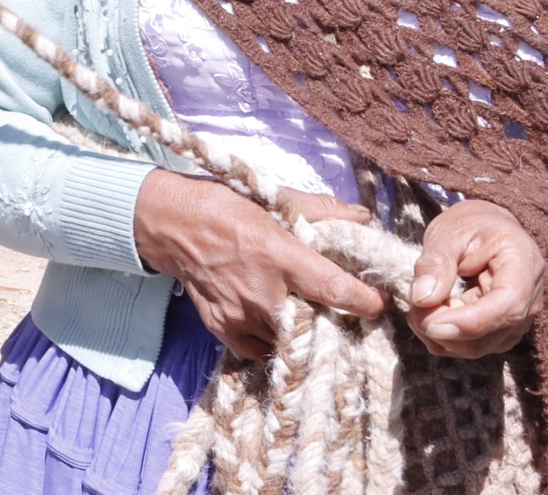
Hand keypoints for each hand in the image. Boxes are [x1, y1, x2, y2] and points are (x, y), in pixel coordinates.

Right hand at [133, 172, 384, 360]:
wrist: (170, 223)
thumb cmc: (223, 204)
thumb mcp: (273, 198)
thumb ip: (321, 209)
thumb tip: (362, 217)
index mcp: (279, 255)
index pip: (334, 290)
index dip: (363, 302)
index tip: (377, 304)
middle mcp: (263, 291)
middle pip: (315, 324)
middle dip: (333, 322)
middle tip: (341, 314)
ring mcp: (240, 314)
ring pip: (288, 340)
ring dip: (301, 332)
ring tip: (306, 317)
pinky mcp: (222, 327)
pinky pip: (258, 350)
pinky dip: (270, 342)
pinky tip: (273, 325)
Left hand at [406, 200, 543, 358]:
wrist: (488, 229)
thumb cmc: (470, 226)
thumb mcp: (448, 233)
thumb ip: (436, 263)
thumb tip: (421, 298)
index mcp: (523, 264)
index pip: (507, 306)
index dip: (469, 322)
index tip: (430, 323)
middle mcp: (530, 300)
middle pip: (490, 334)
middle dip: (444, 328)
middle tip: (412, 309)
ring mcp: (518, 321)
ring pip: (479, 347)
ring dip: (441, 335)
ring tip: (419, 305)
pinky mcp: (501, 332)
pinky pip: (472, 347)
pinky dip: (444, 338)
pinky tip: (430, 314)